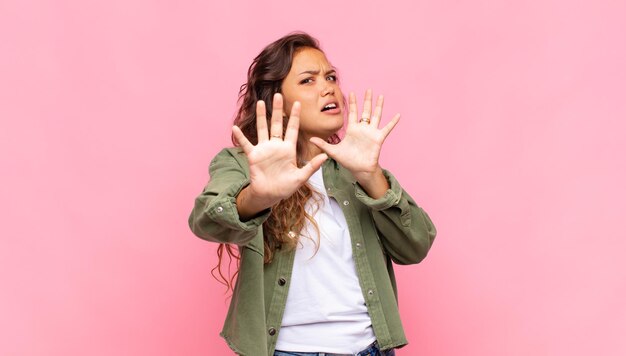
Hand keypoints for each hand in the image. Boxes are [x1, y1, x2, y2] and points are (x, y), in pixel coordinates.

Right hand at [232, 93, 327, 215]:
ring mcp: (264, 149)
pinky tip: (235, 127)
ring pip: (263, 129)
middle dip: (278, 110)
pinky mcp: (254, 156)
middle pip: (277, 124)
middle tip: (279, 95)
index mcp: (288, 149)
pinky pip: (246, 145)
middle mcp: (276, 146)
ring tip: (260, 103)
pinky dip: (240, 137)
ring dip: (261, 116)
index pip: (293, 129)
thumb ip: (312, 166)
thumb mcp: (301, 177)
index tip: (298, 103)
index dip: (295, 117)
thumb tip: (325, 157)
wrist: (270, 195)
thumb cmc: (286, 187)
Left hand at [310, 89, 398, 185]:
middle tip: (368, 89)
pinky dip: (392, 122)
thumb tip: (310, 139)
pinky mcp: (378, 138)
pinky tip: (397, 115)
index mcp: (352, 130)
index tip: (351, 92)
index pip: (352, 113)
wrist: (359, 169)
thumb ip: (323, 144)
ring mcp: (371, 132)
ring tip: (381, 96)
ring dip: (379, 106)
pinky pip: (387, 128)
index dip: (351, 103)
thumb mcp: (333, 151)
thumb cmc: (348, 161)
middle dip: (366, 100)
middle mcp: (362, 129)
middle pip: (365, 111)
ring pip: (376, 116)